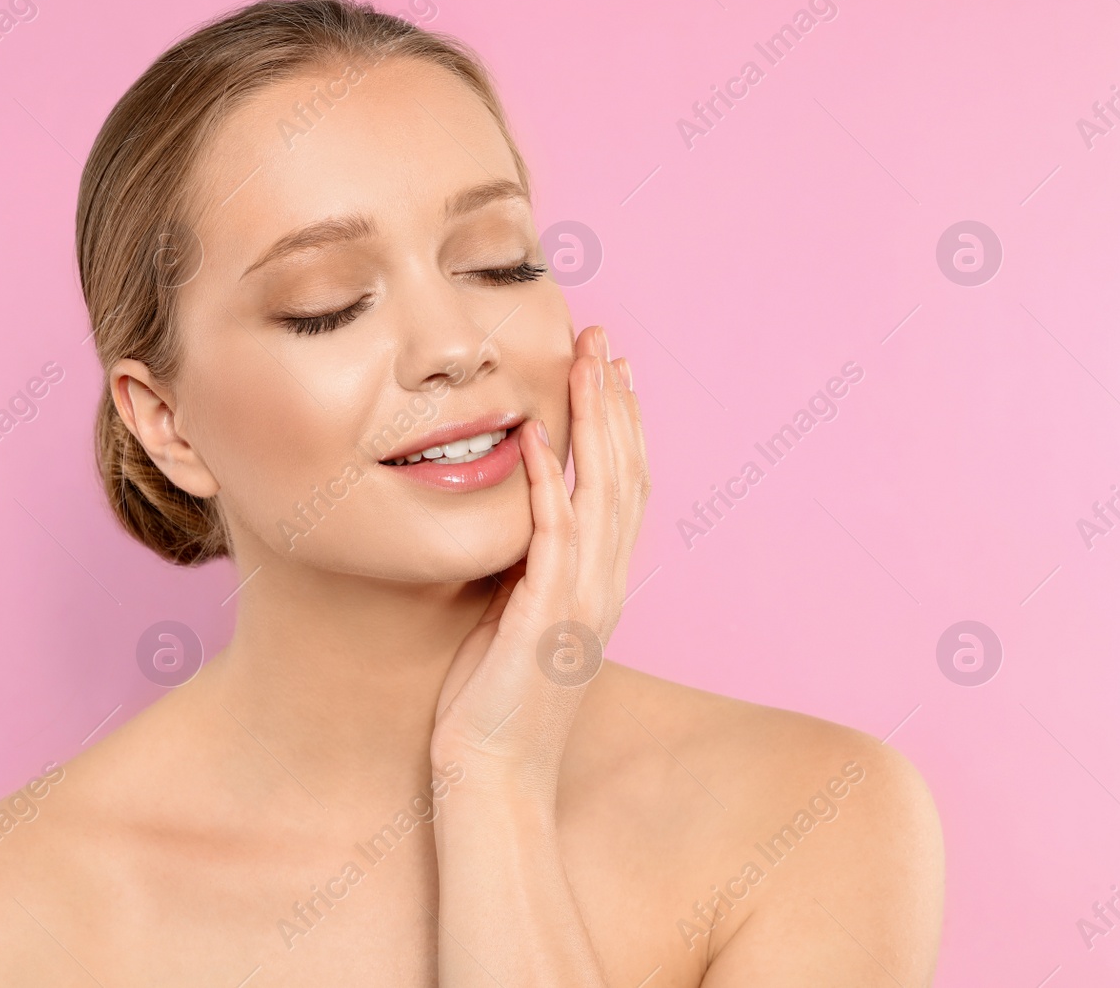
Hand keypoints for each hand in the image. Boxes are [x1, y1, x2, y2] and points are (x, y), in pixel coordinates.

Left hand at [430, 325, 649, 801]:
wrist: (493, 779)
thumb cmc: (492, 704)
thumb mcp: (514, 620)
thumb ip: (525, 570)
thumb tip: (510, 524)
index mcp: (600, 584)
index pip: (623, 487)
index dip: (622, 424)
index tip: (612, 368)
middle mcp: (605, 585)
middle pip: (627, 474)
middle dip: (617, 402)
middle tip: (606, 339)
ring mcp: (583, 602)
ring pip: (605, 492)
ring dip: (596, 422)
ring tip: (586, 361)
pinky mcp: (548, 620)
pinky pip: (555, 536)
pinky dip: (549, 483)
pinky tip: (536, 436)